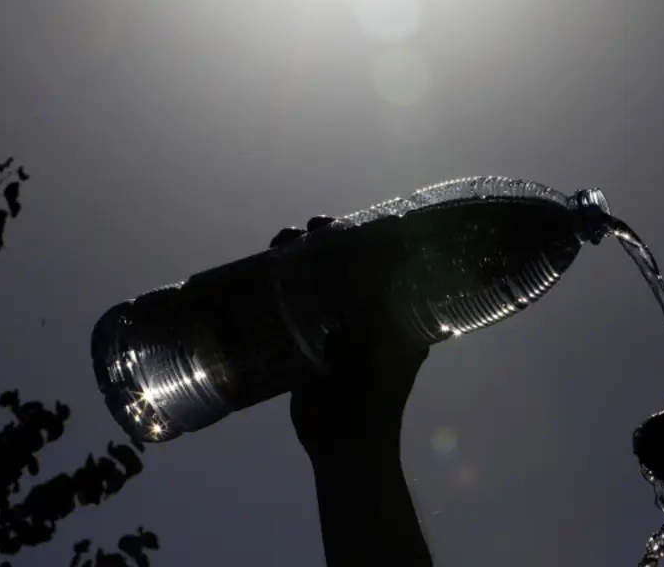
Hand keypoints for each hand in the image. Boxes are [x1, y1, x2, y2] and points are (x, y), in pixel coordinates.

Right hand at [269, 216, 429, 462]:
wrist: (344, 442)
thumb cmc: (375, 390)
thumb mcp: (384, 338)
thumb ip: (379, 300)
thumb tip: (377, 251)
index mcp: (398, 313)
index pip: (384, 260)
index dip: (367, 234)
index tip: (347, 220)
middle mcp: (367, 313)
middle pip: (346, 264)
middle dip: (328, 239)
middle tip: (311, 229)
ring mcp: (334, 326)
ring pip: (317, 278)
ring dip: (301, 255)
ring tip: (284, 241)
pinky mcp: (306, 340)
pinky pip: (293, 303)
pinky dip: (279, 282)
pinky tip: (265, 264)